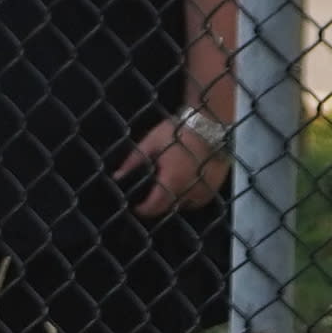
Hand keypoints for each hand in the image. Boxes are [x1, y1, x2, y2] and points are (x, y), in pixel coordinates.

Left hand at [119, 113, 233, 217]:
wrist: (211, 123)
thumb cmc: (179, 130)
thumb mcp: (152, 141)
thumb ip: (133, 160)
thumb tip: (117, 176)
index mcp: (171, 182)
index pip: (154, 207)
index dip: (143, 209)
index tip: (136, 206)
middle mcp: (189, 192)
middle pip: (169, 208)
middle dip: (159, 204)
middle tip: (153, 192)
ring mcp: (204, 191)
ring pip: (184, 205)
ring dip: (175, 200)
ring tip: (171, 184)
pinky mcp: (215, 188)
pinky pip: (198, 200)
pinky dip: (190, 196)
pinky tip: (187, 182)